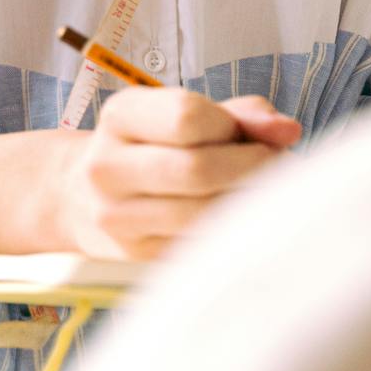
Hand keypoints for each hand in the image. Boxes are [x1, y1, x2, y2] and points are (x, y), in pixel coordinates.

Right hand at [58, 87, 301, 261]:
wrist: (83, 196)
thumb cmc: (152, 144)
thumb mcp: (182, 113)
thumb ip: (240, 115)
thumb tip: (287, 130)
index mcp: (120, 116)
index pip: (186, 116)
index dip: (231, 125)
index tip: (250, 134)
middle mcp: (108, 166)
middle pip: (196, 169)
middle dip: (251, 167)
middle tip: (277, 165)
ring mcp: (118, 217)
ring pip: (201, 214)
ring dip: (247, 202)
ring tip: (264, 190)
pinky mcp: (135, 256)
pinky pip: (198, 245)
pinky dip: (231, 232)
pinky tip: (242, 218)